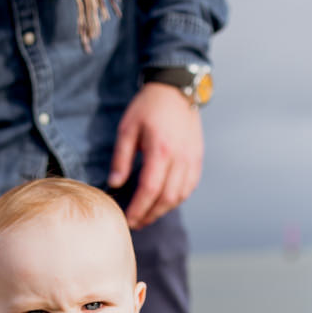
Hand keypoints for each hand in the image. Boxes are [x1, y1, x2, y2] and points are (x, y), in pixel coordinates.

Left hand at [108, 83, 203, 229]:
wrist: (176, 88)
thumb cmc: (148, 107)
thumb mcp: (127, 129)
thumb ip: (120, 159)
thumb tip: (114, 185)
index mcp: (160, 150)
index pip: (149, 190)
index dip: (138, 209)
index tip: (127, 220)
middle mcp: (180, 158)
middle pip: (166, 199)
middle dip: (149, 215)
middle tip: (135, 223)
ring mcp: (192, 159)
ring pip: (179, 196)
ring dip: (163, 210)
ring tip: (147, 215)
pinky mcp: (197, 159)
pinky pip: (189, 187)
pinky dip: (176, 199)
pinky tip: (163, 202)